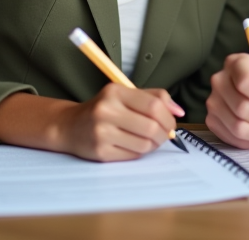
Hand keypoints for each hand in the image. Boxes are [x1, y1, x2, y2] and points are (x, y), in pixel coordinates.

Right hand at [61, 83, 183, 161]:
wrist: (69, 126)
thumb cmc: (104, 109)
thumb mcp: (126, 94)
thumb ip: (155, 98)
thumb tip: (179, 111)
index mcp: (115, 92)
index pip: (154, 106)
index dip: (168, 117)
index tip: (171, 122)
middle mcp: (106, 111)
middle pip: (151, 127)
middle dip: (164, 134)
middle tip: (164, 134)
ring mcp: (101, 133)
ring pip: (145, 145)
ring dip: (153, 144)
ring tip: (149, 139)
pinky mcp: (100, 152)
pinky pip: (133, 156)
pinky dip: (139, 152)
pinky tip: (133, 145)